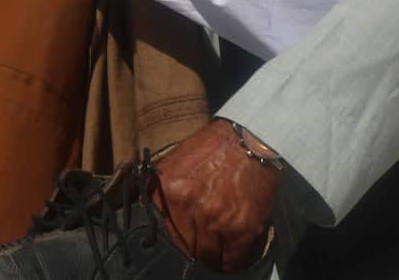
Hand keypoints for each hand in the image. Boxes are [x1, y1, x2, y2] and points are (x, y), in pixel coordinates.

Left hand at [151, 118, 278, 271]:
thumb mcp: (177, 160)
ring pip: (207, 256)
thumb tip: (147, 208)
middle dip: (194, 245)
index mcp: (170, 190)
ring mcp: (215, 220)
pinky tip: (233, 246)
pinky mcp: (241, 230)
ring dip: (213, 254)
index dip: (177, 236)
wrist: (252, 139)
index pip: (165, 231)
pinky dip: (232, 258)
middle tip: (204, 239)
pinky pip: (231, 260)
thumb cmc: (216, 147)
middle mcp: (189, 207)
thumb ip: (161, 187)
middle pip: (185, 247)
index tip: (185, 235)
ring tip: (220, 243)